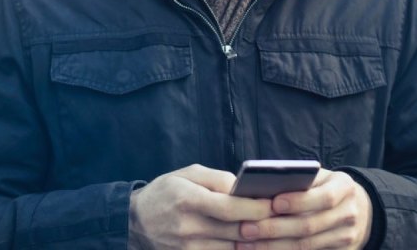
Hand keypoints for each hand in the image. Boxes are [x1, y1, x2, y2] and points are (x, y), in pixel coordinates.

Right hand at [128, 163, 272, 249]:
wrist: (136, 221)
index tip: (274, 204)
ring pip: (233, 249)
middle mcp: (188, 227)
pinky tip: (247, 242)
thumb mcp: (188, 174)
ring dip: (253, 241)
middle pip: (236, 231)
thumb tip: (244, 188)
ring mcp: (188, 249)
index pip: (230, 208)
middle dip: (261, 225)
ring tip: (268, 230)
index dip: (256, 208)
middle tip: (280, 218)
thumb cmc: (166, 191)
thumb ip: (217, 179)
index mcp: (188, 199)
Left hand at [235, 169, 372, 249]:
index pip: (323, 197)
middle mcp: (349, 214)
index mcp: (344, 187)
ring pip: (306, 246)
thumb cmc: (325, 186)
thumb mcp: (318, 177)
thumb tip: (261, 189)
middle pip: (309, 226)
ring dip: (273, 246)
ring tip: (246, 244)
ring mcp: (346, 237)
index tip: (273, 203)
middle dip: (274, 229)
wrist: (357, 208)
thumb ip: (298, 180)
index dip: (298, 201)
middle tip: (246, 229)